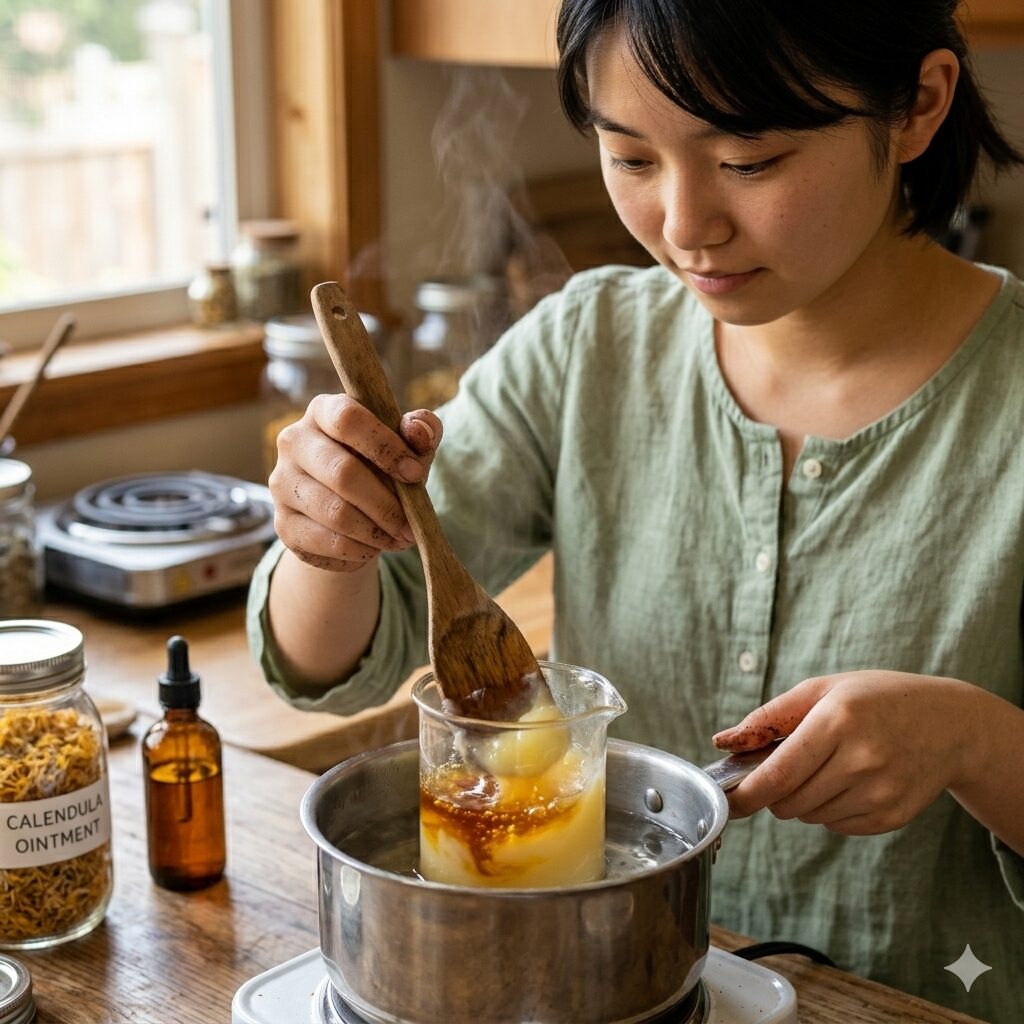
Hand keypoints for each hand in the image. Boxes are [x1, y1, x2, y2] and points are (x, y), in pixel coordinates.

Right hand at [268, 394, 441, 571]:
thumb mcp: (408, 447)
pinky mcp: (283, 523)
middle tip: (411, 525)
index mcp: (324, 411)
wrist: (352, 513)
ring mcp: (282, 483)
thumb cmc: (383, 468)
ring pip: (335, 513)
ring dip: (376, 532)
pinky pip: (326, 542)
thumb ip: (422, 431)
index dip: (384, 447)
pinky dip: (359, 550)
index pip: (347, 419)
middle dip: (386, 504)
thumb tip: (419, 429)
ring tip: (400, 538)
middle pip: (342, 472)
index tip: (414, 473)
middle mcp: (294, 441)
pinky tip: (375, 547)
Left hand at [712, 671, 976, 834]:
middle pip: (789, 802)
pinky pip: (837, 826)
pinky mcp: (892, 816)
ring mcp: (880, 792)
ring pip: (810, 816)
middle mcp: (861, 760)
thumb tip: (722, 743)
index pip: (778, 774)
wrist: (950, 724)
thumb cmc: (875, 699)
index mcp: (838, 721)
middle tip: (786, 768)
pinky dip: (830, 809)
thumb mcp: (822, 690)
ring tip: (828, 766)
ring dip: (803, 799)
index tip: (727, 802)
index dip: (746, 794)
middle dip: (774, 792)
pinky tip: (852, 781)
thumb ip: (768, 718)